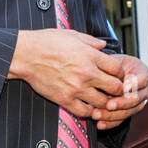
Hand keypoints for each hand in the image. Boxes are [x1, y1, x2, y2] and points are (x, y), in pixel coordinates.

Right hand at [8, 28, 128, 118]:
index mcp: (91, 56)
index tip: (116, 75)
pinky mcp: (65, 99)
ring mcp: (76, 88)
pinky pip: (84, 112)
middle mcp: (87, 73)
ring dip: (105, 102)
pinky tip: (88, 106)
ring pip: (103, 103)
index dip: (121, 73)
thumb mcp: (73, 35)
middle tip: (114, 90)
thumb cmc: (47, 42)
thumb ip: (92, 42)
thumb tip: (104, 46)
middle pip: (115, 88)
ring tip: (102, 99)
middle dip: (117, 89)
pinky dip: (89, 111)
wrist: (26, 55)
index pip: (118, 69)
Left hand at [90, 54, 147, 129]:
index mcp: (143, 74)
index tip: (124, 88)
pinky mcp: (128, 112)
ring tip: (97, 114)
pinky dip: (110, 123)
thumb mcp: (115, 61)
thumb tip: (108, 76)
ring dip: (112, 115)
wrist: (114, 72)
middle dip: (121, 103)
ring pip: (129, 111)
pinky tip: (100, 124)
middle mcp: (144, 90)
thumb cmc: (115, 65)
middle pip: (136, 99)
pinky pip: (121, 119)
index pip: (142, 80)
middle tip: (109, 105)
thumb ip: (114, 68)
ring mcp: (138, 102)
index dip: (134, 85)